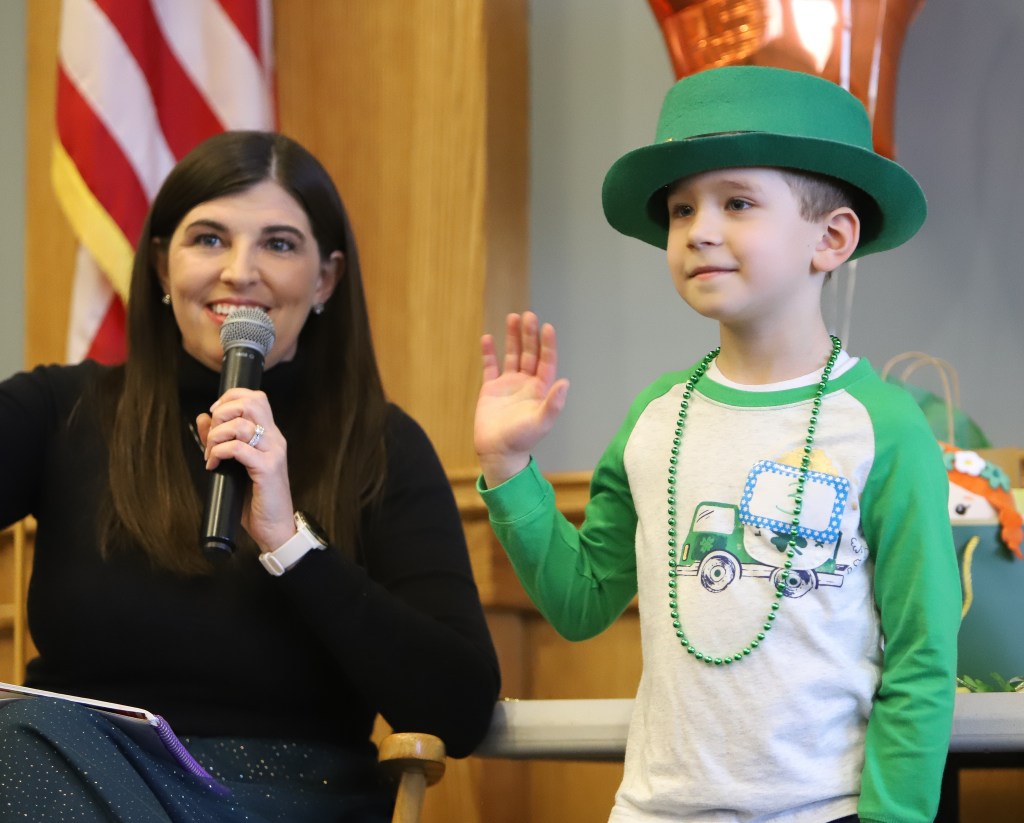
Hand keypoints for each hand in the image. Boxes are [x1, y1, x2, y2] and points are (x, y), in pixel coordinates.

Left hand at [195, 388, 295, 552]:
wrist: (275, 528)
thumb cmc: (256, 500)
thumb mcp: (235, 465)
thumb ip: (220, 440)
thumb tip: (203, 418)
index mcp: (270, 436)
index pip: (256, 398)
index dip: (231, 397)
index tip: (215, 414)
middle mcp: (275, 440)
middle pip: (251, 403)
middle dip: (222, 413)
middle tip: (212, 435)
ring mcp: (273, 453)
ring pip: (241, 424)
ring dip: (216, 437)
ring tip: (210, 454)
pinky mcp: (267, 469)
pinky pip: (237, 448)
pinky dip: (219, 453)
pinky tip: (213, 465)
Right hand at [474, 311, 568, 487]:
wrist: (498, 452)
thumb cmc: (522, 440)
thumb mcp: (541, 422)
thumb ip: (553, 403)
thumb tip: (565, 382)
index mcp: (540, 389)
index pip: (546, 361)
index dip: (547, 344)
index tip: (547, 327)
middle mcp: (526, 383)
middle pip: (529, 353)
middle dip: (529, 335)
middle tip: (528, 316)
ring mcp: (508, 385)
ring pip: (512, 355)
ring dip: (512, 337)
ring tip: (512, 317)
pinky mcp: (490, 389)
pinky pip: (490, 366)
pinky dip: (489, 352)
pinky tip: (488, 338)